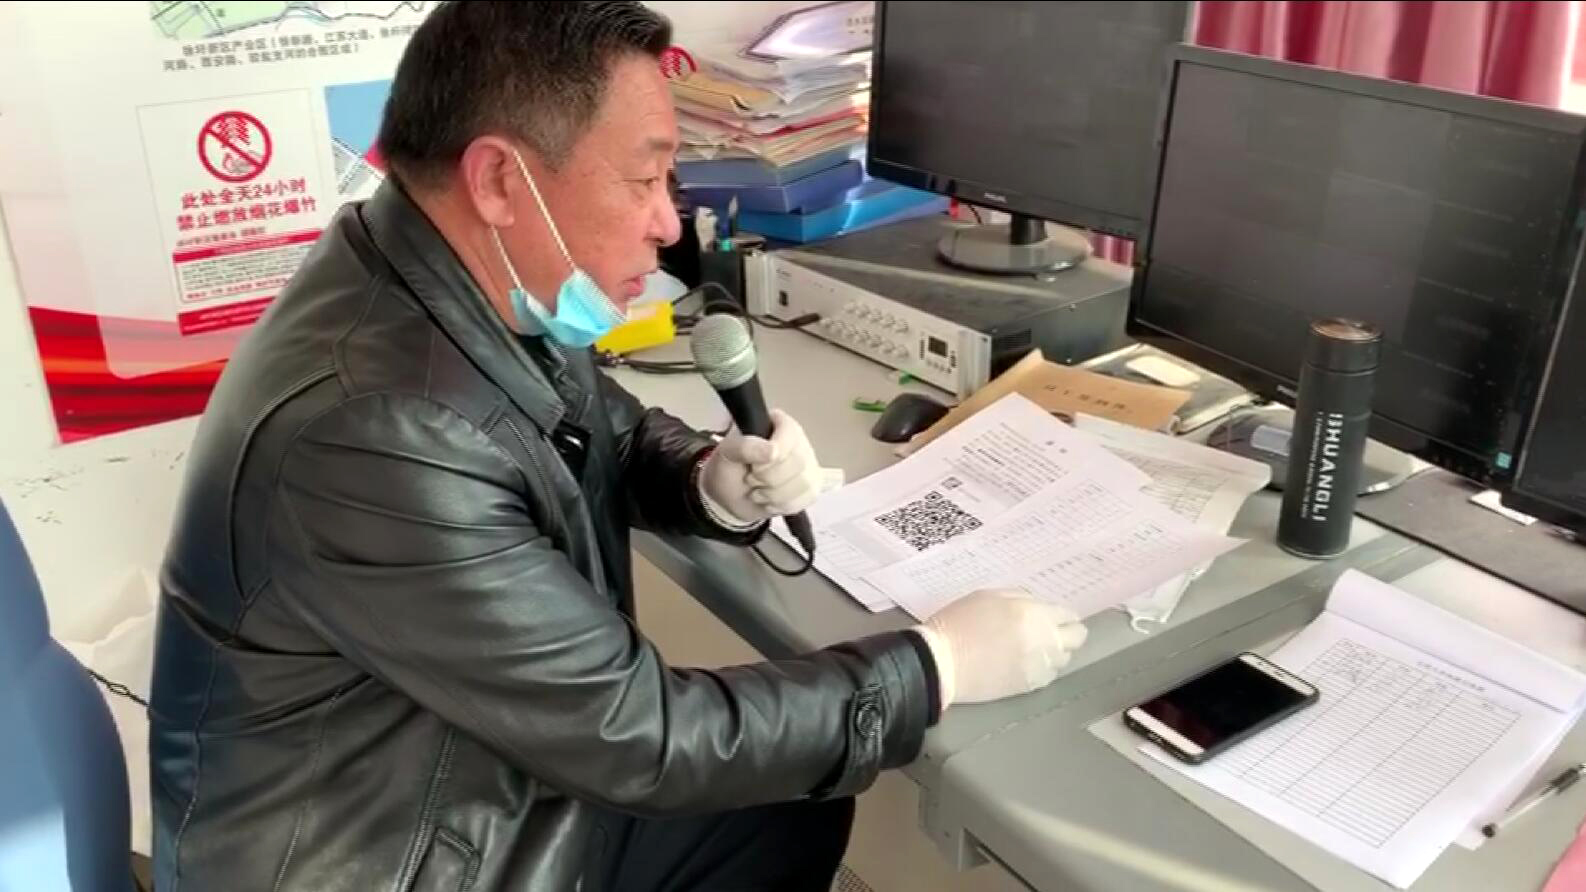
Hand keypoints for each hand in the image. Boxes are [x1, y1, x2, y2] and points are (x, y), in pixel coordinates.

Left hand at [699, 409, 821, 526]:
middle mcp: (800, 442)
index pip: (790, 435)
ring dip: (774, 494)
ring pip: (805, 483)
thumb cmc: (730, 468)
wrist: (730, 496)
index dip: (773, 454)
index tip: (754, 465)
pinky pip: (806, 499)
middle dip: (768, 478)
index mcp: (780, 424)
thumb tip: (773, 451)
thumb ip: (745, 446)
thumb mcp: (727, 452)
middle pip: (799, 462)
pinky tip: (770, 500)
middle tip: (751, 478)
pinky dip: (782, 505)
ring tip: (758, 490)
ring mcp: (809, 466)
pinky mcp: (812, 488)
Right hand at [914, 589, 1088, 708]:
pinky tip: (1024, 664)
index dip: (1061, 615)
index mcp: (1034, 614)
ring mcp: (1039, 666)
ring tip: (1032, 649)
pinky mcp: (1030, 686)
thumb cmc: (959, 623)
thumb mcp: (987, 596)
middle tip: (1049, 632)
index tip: (1053, 617)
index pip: (1069, 615)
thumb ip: (1019, 597)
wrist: (941, 662)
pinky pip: (1050, 676)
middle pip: (1077, 638)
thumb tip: (1036, 605)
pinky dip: (1043, 668)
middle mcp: (1044, 641)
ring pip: (1064, 658)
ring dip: (1054, 652)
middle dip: (1067, 633)